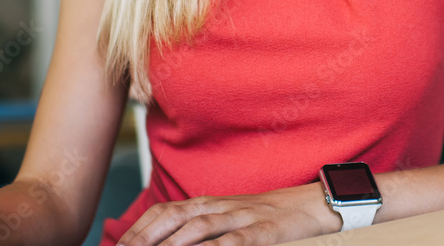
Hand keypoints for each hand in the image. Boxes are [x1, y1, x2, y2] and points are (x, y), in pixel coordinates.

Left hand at [117, 182, 341, 245]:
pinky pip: (234, 240)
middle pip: (173, 217)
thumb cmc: (259, 217)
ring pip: (198, 226)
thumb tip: (162, 241)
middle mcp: (217, 206)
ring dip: (171, 243)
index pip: (163, 211)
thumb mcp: (224, 218)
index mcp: (206, 202)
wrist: (305, 205)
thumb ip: (194, 228)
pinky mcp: (262, 230)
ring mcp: (240, 217)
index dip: (138, 229)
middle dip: (144, 237)